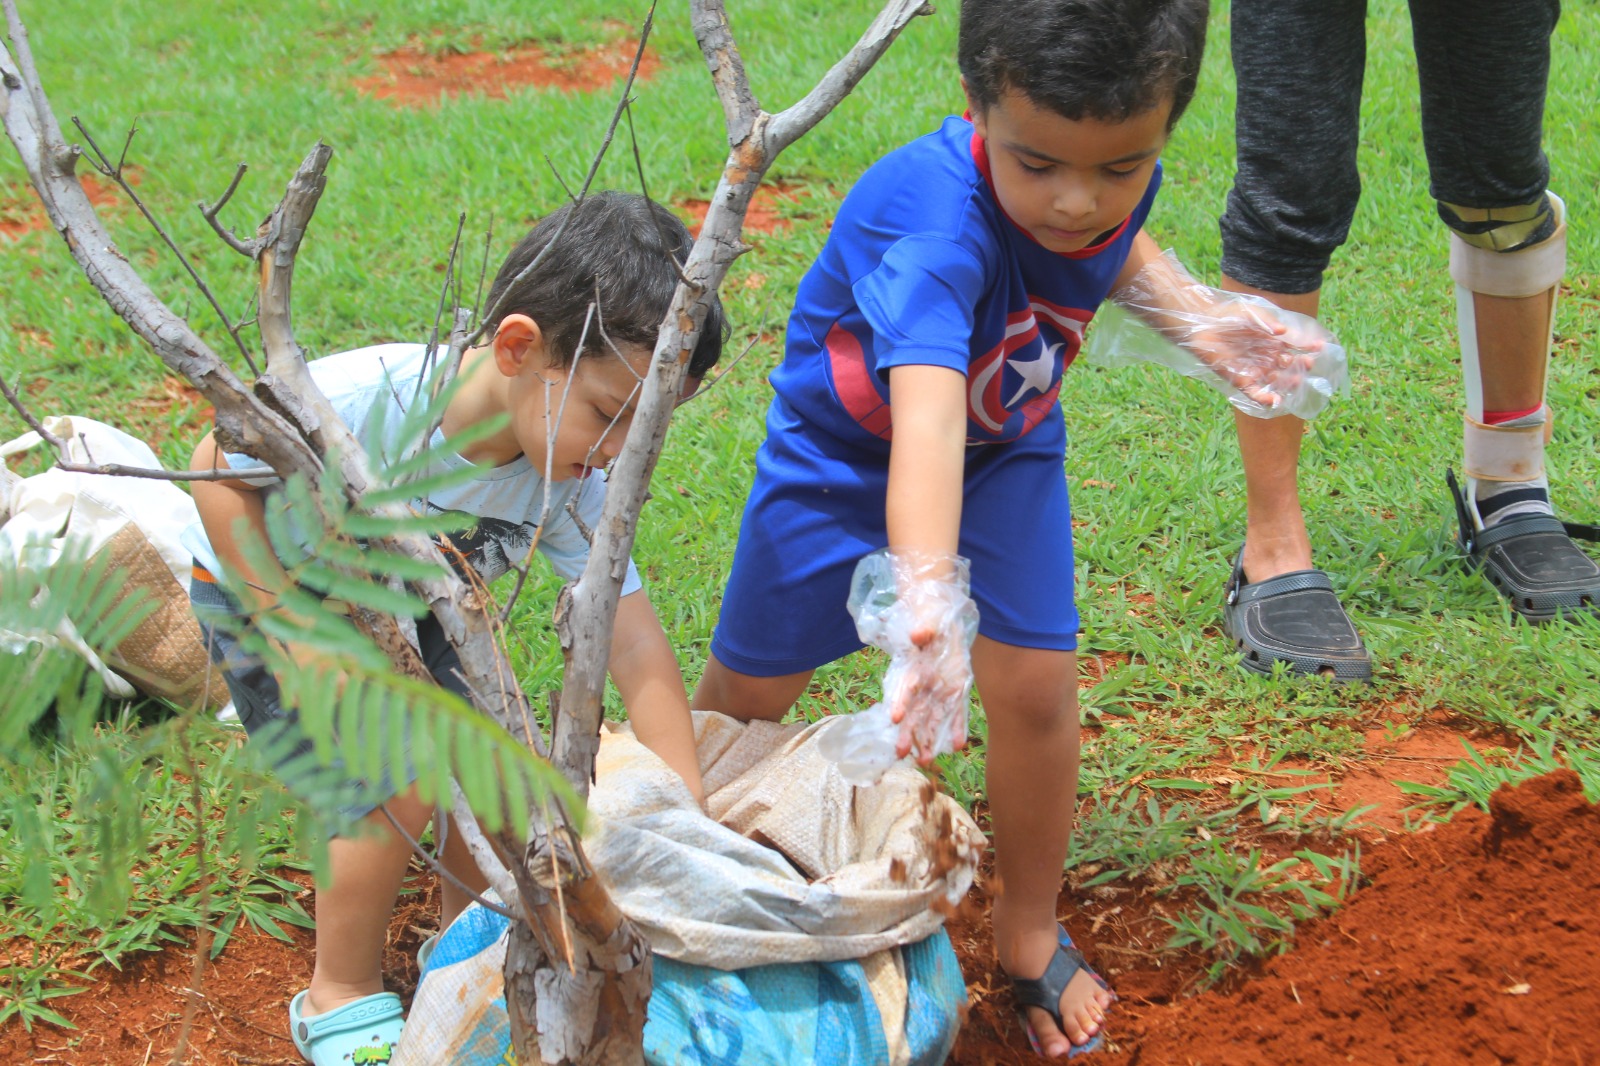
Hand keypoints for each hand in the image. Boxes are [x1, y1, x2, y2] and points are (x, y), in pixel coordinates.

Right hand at [884, 595, 972, 763]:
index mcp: (914, 666)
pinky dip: (957, 727)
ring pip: (932, 717)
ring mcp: (939, 688)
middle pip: (915, 710)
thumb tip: (918, 636)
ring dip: (928, 738)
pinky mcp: (956, 689)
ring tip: (925, 760)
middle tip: (900, 753)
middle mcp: (924, 682)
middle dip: (908, 732)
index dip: (899, 701)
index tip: (894, 718)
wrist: (941, 615)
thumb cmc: (930, 617)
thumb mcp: (928, 619)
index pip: (905, 686)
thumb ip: (923, 629)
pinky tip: (958, 746)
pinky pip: (956, 712)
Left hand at [1182, 295, 1324, 409]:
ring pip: (1275, 380)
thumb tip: (1283, 332)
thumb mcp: (1251, 313)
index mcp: (1272, 340)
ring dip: (1287, 383)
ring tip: (1297, 381)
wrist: (1202, 325)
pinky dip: (1266, 398)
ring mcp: (1254, 369)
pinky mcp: (1240, 380)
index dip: (1308, 347)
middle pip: (1288, 366)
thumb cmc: (1227, 316)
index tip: (1320, 347)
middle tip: (1309, 365)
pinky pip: (1255, 392)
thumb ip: (1267, 321)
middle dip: (1300, 367)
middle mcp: (1266, 356)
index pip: (1295, 346)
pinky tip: (1277, 400)